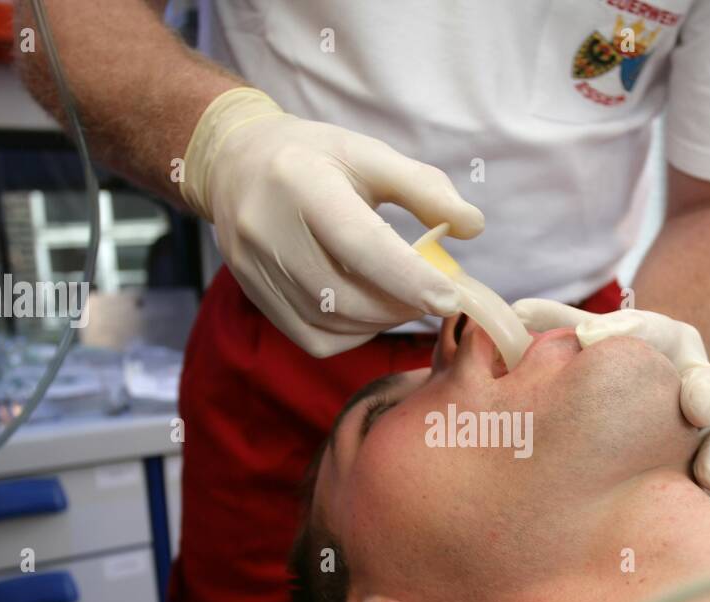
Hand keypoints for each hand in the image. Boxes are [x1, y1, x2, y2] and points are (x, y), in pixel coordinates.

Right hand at [181, 88, 482, 356]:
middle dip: (401, 304)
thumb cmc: (315, 157)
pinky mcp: (252, 294)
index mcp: (300, 182)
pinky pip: (313, 338)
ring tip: (404, 299)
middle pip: (346, 294)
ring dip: (380, 322)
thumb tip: (474, 226)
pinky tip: (368, 311)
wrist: (235, 165)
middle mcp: (268, 229)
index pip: (359, 243)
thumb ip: (423, 187)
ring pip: (331, 322)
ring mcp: (254, 267)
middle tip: (433, 296)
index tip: (450, 298)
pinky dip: (352, 334)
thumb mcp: (368, 154)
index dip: (408, 277)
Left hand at [511, 299, 709, 491]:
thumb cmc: (607, 366)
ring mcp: (708, 428)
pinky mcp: (708, 467)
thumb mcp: (589, 338)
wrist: (642, 403)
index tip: (589, 339)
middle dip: (705, 394)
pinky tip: (707, 503)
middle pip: (709, 384)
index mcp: (666, 343)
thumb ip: (557, 323)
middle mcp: (694, 381)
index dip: (627, 331)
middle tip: (696, 409)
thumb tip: (516, 314)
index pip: (654, 332)